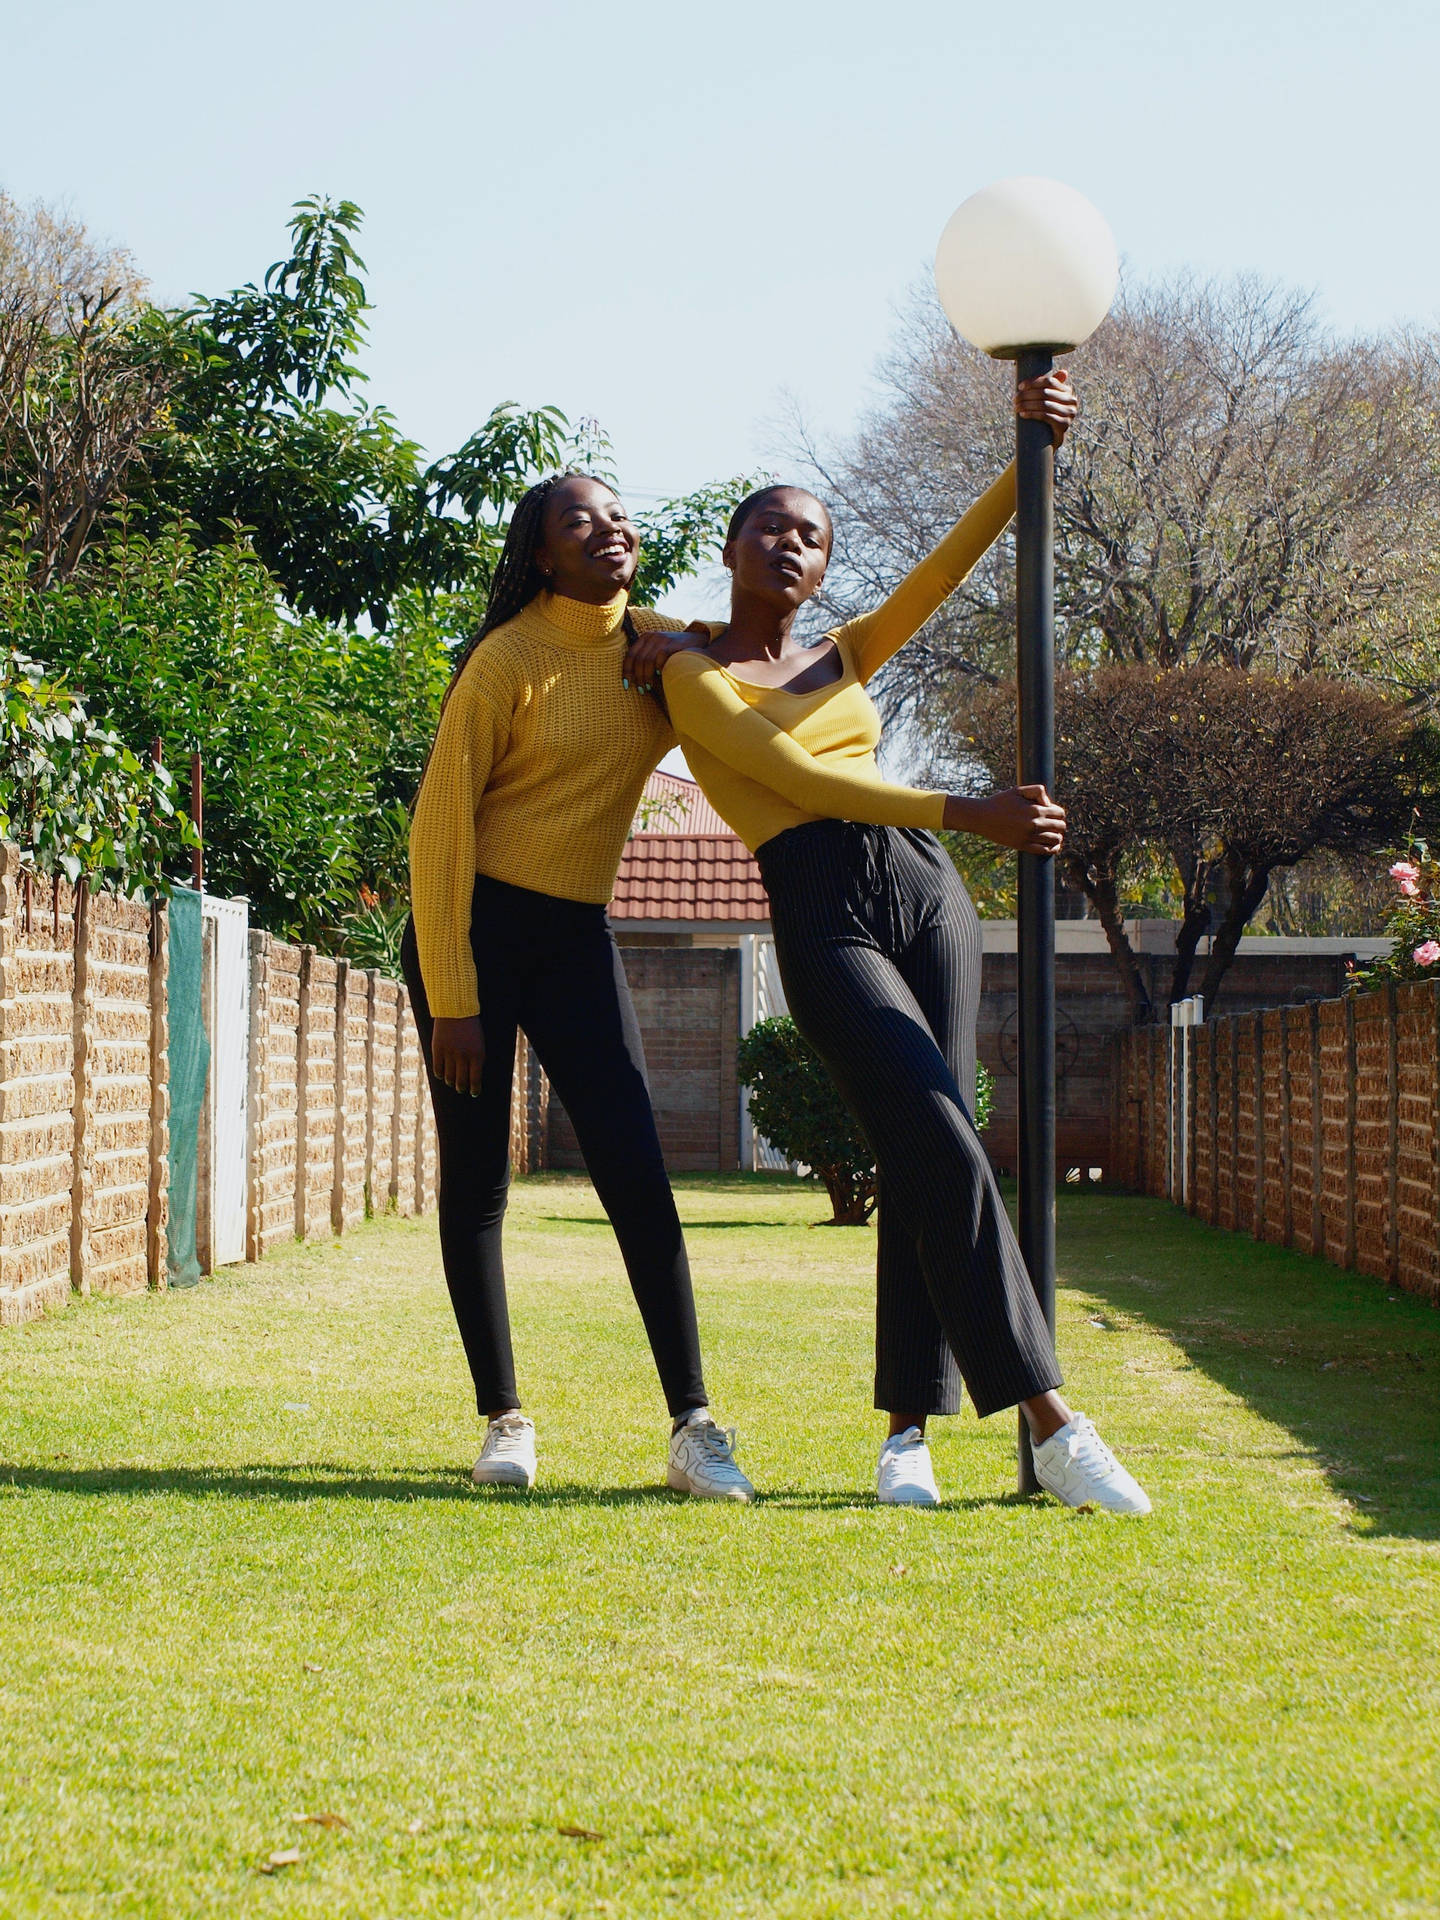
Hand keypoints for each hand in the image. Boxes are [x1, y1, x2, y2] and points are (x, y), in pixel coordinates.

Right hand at [432, 1015, 484, 1095]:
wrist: (456, 1009)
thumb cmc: (471, 1027)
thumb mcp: (479, 1043)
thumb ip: (477, 1059)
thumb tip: (473, 1077)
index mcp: (477, 1054)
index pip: (476, 1079)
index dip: (474, 1089)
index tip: (474, 1093)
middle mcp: (463, 1056)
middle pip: (461, 1081)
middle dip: (462, 1088)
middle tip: (462, 1090)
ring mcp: (449, 1053)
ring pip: (449, 1076)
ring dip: (451, 1082)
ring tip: (452, 1082)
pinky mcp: (437, 1049)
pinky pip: (437, 1068)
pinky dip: (439, 1074)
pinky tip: (441, 1075)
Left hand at [623, 622, 712, 694]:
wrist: (697, 641)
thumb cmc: (675, 651)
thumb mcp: (658, 651)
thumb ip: (647, 659)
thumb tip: (634, 679)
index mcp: (645, 638)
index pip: (630, 655)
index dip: (627, 671)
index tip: (626, 685)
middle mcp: (651, 636)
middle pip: (638, 660)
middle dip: (637, 677)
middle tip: (641, 689)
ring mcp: (661, 639)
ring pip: (647, 661)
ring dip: (646, 677)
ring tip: (648, 687)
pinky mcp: (670, 644)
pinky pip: (659, 659)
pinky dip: (658, 669)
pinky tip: (660, 676)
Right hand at [943, 785, 1065, 854]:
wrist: (982, 817)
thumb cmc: (1000, 802)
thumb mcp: (1018, 790)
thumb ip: (1037, 791)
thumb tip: (1048, 804)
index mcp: (1035, 809)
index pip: (1060, 813)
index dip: (1058, 813)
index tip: (1051, 813)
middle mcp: (1035, 824)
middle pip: (1060, 826)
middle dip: (1059, 824)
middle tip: (1052, 824)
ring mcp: (1029, 836)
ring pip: (1055, 840)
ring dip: (1057, 837)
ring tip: (1053, 835)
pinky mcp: (1023, 846)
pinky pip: (1045, 850)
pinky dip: (1052, 849)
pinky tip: (1053, 846)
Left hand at [1015, 367, 1078, 447]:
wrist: (1049, 441)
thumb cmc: (1046, 417)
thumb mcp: (1048, 400)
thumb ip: (1051, 386)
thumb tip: (1064, 372)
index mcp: (1068, 391)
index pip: (1050, 381)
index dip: (1033, 382)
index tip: (1019, 386)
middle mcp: (1072, 401)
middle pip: (1045, 392)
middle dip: (1027, 395)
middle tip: (1014, 399)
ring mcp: (1069, 414)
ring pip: (1044, 404)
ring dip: (1027, 404)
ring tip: (1016, 407)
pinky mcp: (1064, 425)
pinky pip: (1046, 416)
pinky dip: (1032, 414)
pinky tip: (1023, 414)